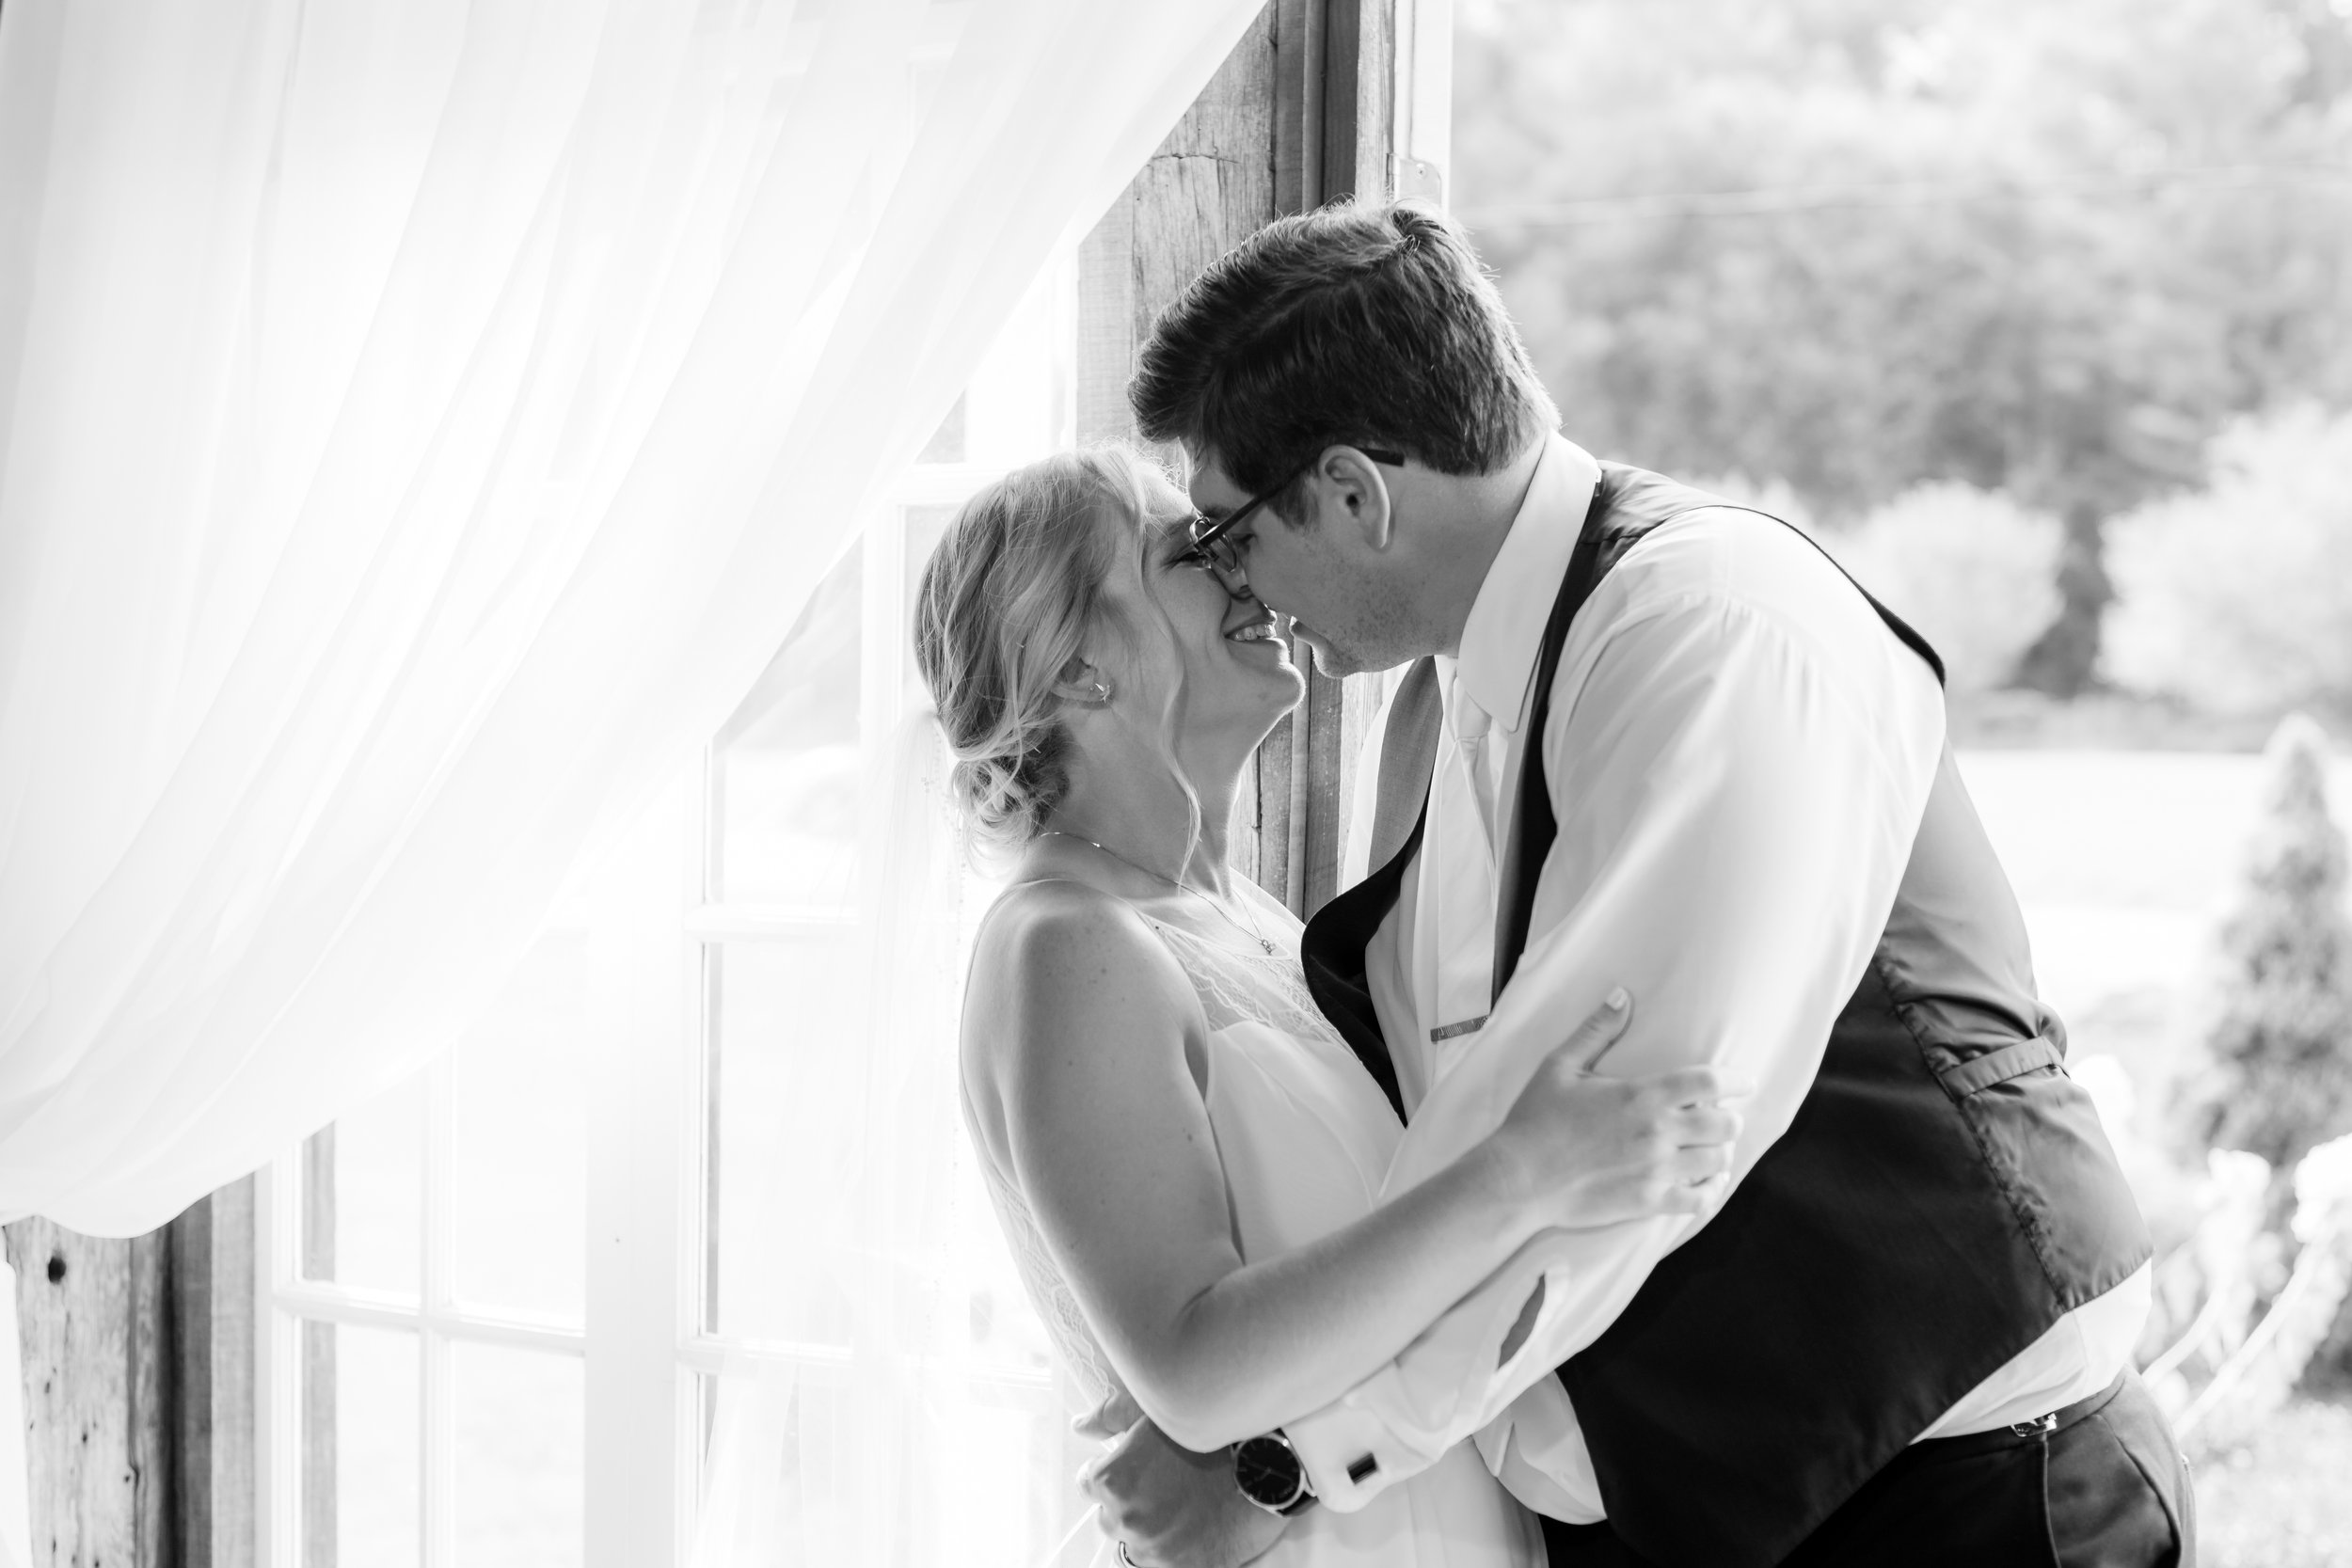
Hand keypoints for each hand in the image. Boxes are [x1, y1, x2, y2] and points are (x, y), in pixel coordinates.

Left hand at [1080, 1415, 1288, 1567]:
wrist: (1267, 1458)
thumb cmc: (1211, 1429)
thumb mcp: (1154, 1408)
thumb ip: (1109, 1416)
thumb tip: (1081, 1426)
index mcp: (1111, 1481)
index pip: (1091, 1486)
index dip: (1119, 1473)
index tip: (1141, 1471)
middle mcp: (1126, 1518)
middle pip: (1115, 1518)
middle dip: (1135, 1503)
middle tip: (1170, 1487)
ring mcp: (1155, 1548)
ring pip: (1140, 1546)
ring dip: (1157, 1530)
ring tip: (1188, 1508)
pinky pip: (1168, 1565)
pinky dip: (1180, 1552)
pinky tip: (1199, 1530)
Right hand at [1490, 989, 1749, 1229]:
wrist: (1519, 1178)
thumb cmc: (1536, 1119)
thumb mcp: (1560, 1065)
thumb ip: (1597, 1030)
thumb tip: (1622, 996)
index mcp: (1642, 1096)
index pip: (1707, 1083)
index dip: (1734, 1080)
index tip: (1744, 1081)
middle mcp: (1658, 1134)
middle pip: (1724, 1124)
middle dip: (1730, 1118)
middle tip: (1723, 1116)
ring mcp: (1656, 1171)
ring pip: (1717, 1161)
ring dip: (1720, 1152)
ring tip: (1714, 1147)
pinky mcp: (1649, 1203)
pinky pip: (1700, 1200)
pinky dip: (1711, 1190)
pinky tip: (1708, 1181)